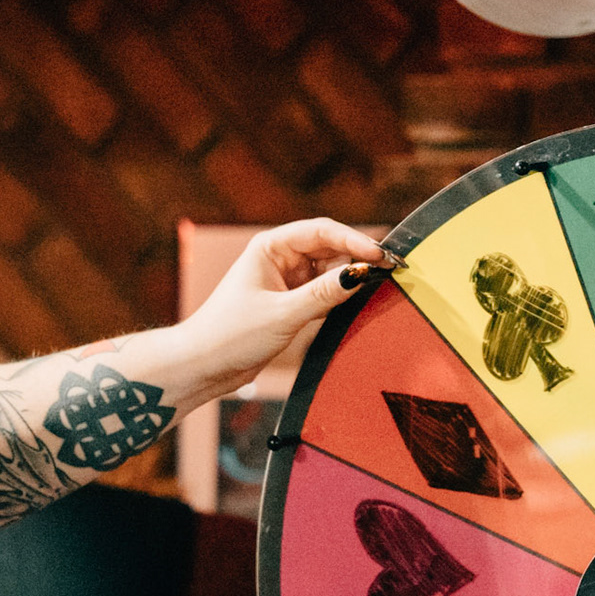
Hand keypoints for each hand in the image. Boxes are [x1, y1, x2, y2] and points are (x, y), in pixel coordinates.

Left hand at [178, 218, 390, 393]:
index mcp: (270, 247)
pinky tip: (357, 301)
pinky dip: (339, 295)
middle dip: (357, 257)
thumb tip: (361, 274)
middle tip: (390, 270)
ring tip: (378, 286)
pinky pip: (323, 291)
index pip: (321, 231)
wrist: (204, 365)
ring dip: (350, 277)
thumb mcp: (283, 314)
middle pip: (329, 247)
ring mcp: (285, 280)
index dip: (354, 240)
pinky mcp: (289, 302)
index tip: (380, 256)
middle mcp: (278, 258)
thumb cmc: (231, 334)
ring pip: (329, 270)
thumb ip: (323, 294)